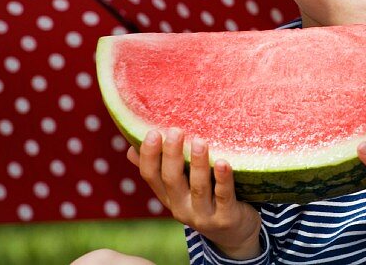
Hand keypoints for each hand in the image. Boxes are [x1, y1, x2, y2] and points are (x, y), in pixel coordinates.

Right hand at [128, 129, 261, 258]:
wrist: (234, 234)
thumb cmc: (206, 200)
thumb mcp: (181, 188)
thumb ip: (161, 169)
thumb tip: (131, 148)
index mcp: (168, 197)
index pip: (151, 176)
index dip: (149, 156)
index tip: (152, 132)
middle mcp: (181, 208)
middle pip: (172, 180)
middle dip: (172, 155)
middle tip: (175, 131)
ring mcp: (204, 216)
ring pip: (198, 188)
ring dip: (198, 164)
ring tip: (199, 142)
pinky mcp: (226, 218)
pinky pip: (224, 197)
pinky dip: (223, 179)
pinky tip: (223, 162)